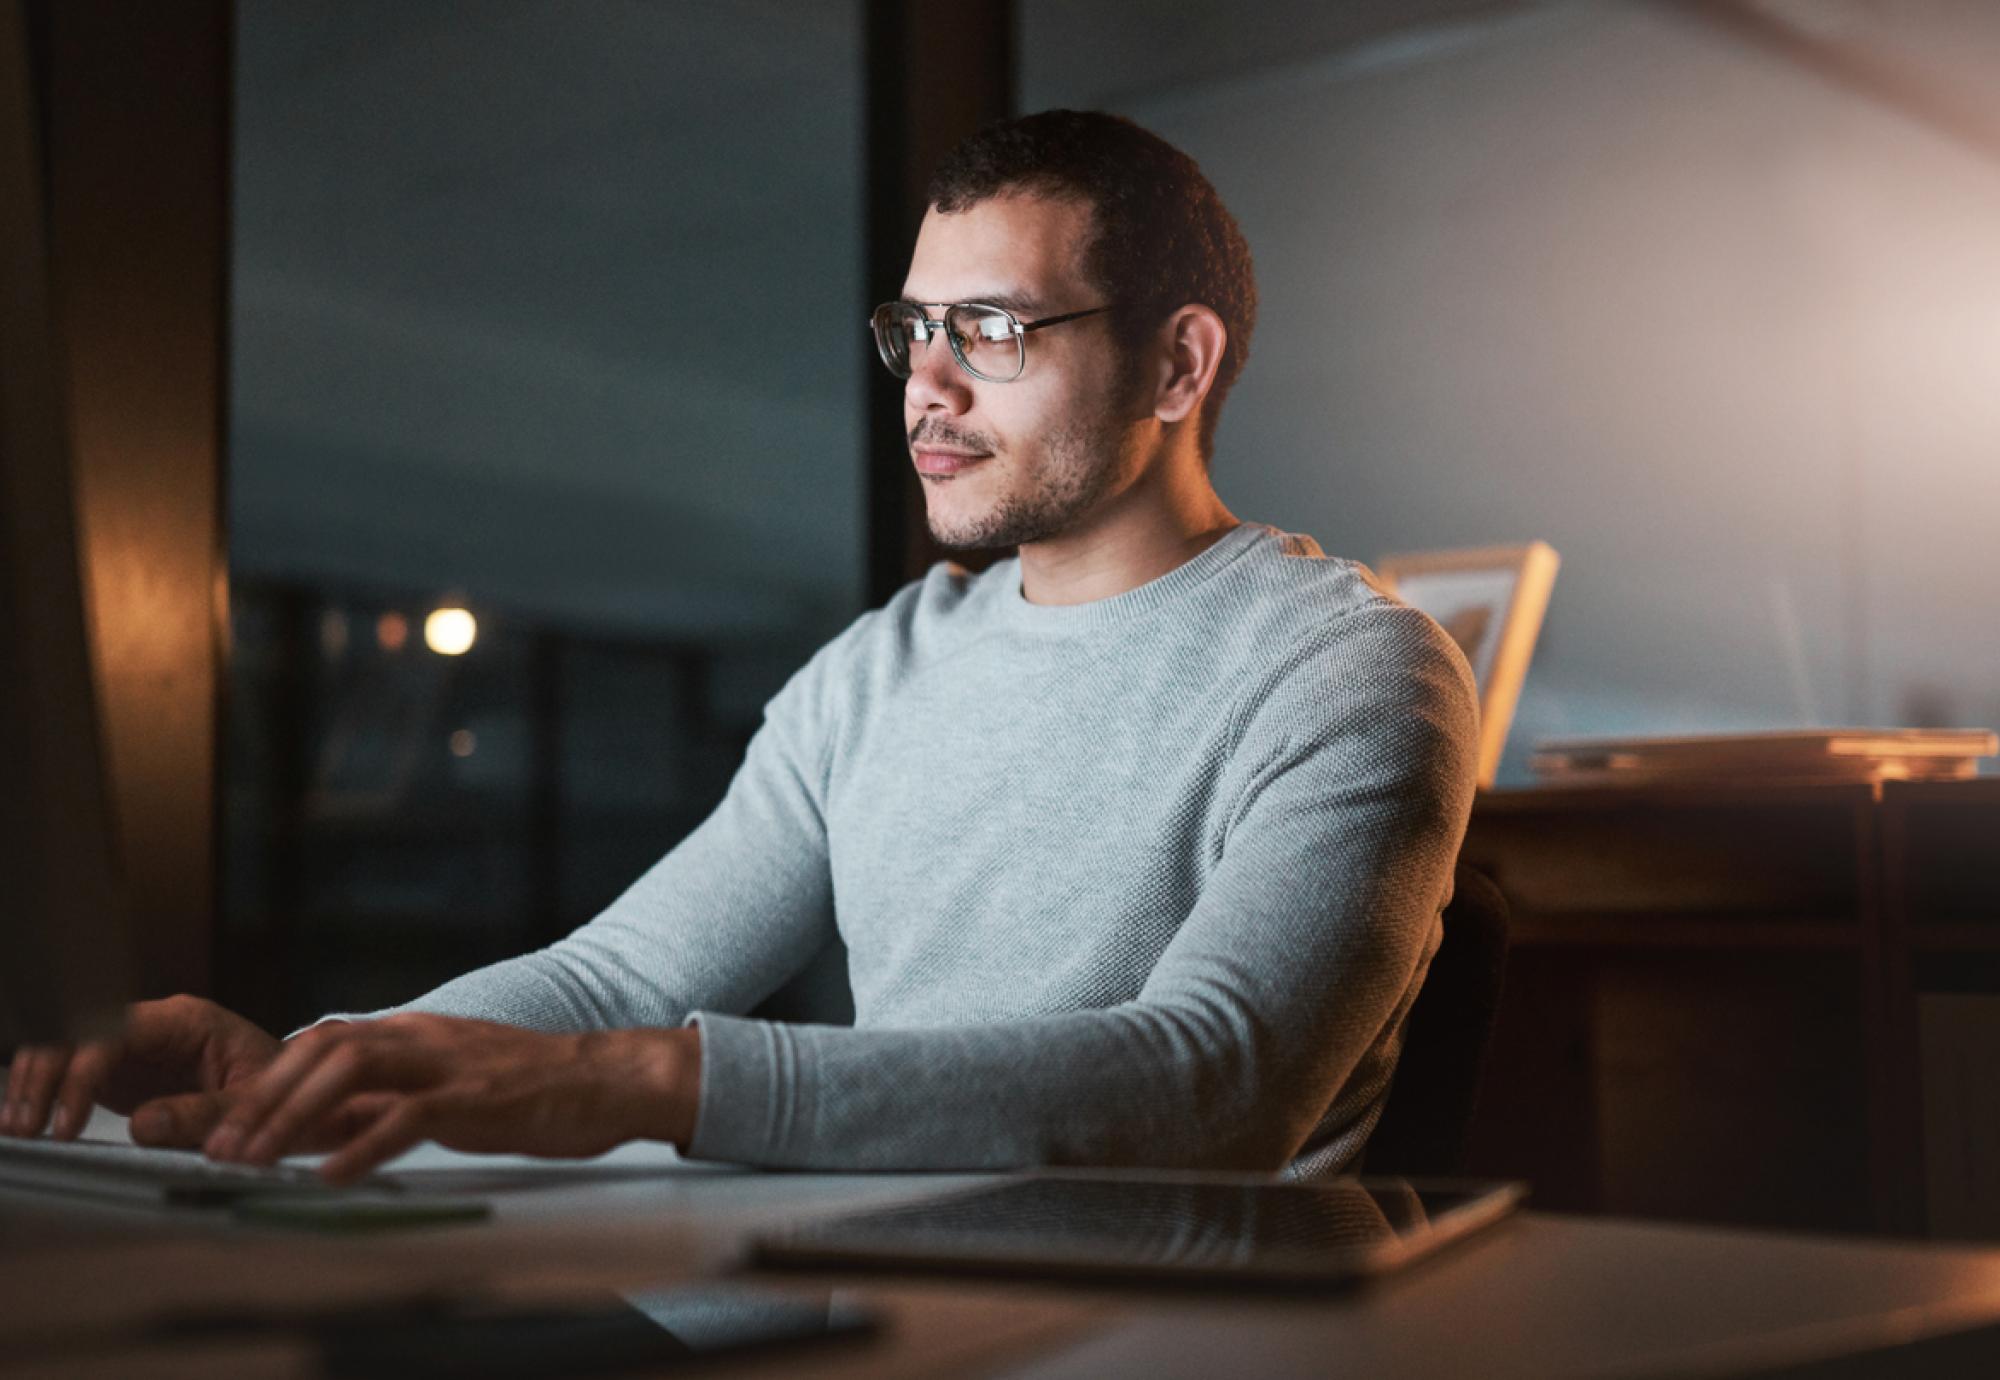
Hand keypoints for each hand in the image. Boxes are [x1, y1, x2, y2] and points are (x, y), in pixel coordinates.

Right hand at [2, 994, 281, 1143]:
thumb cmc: (281, 1090)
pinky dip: (44, 1094)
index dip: (83, 1074)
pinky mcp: (121, 1072)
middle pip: (77, 1033)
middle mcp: (153, 1025)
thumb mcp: (253, 1104)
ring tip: (16, 1129)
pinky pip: (70, 1074)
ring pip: (64, 1048)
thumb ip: (204, 1114)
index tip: (67, 1124)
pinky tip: (26, 1123)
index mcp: (187, 1019)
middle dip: (43, 1076)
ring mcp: (132, 1046)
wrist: (294, 1091)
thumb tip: (143, 1126)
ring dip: (34, 1082)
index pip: (114, 1032)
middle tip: (24, 1128)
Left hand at [200, 1014, 701, 1184]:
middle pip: (322, 1049)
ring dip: (293, 1115)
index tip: (227, 1122)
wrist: (611, 1077)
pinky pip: (408, 1116)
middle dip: (263, 1097)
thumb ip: (397, 1096)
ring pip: (351, 1070)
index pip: (322, 1041)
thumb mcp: (454, 1084)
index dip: (267, 1079)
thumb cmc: (535, 1088)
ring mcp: (450, 1063)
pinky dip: (362, 1146)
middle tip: (221, 1146)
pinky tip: (330, 1176)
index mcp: (416, 1032)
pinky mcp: (478, 1097)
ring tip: (256, 1158)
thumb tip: (331, 1127)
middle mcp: (424, 1037)